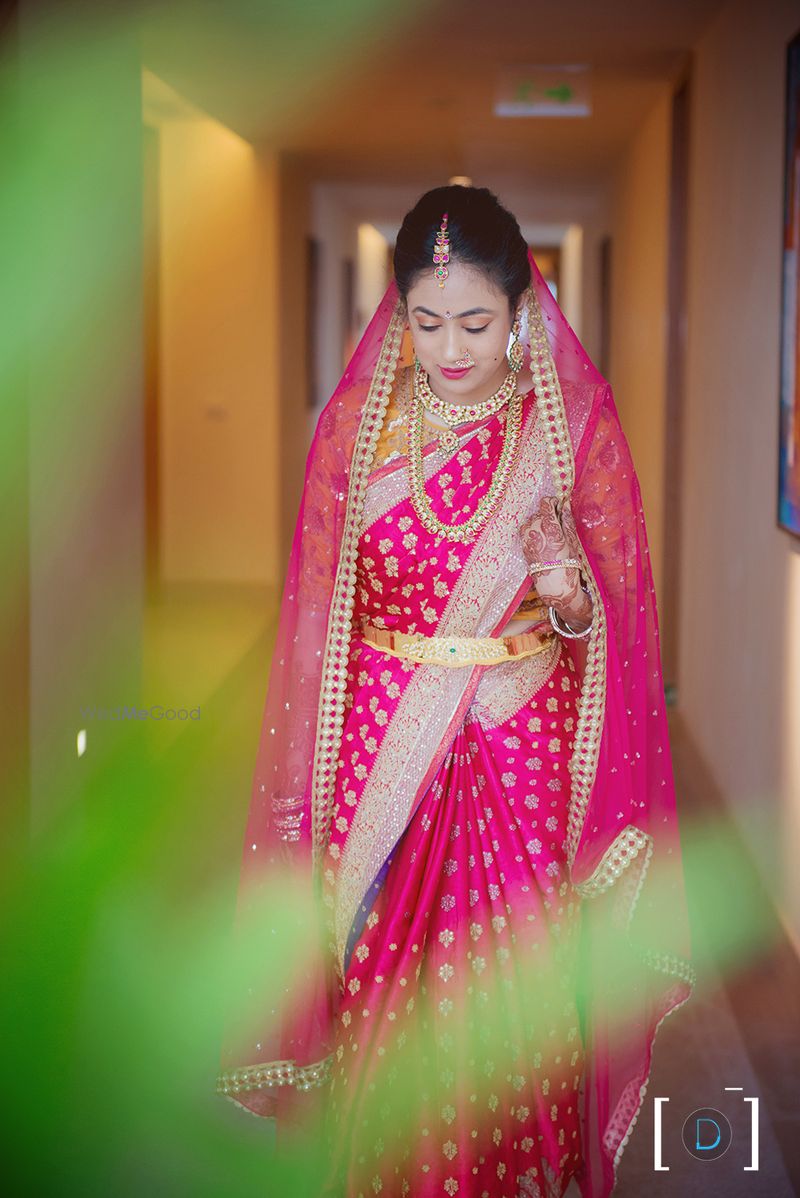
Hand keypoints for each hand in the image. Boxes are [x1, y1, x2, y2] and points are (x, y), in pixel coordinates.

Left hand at [519, 496, 590, 627]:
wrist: (553, 583)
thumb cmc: (567, 562)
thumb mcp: (571, 540)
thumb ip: (567, 520)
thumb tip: (565, 503)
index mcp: (549, 527)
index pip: (545, 503)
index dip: (553, 502)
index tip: (558, 505)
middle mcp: (535, 530)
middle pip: (539, 512)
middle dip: (548, 514)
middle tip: (558, 524)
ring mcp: (527, 538)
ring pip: (531, 520)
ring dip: (540, 522)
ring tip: (550, 534)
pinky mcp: (522, 545)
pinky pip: (526, 530)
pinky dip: (534, 530)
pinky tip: (542, 539)